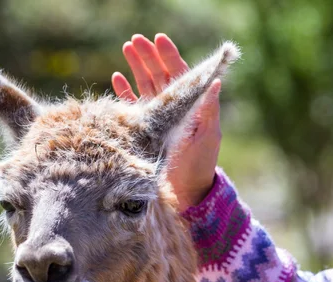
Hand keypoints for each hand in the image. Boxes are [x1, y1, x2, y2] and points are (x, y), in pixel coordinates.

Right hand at [112, 34, 221, 212]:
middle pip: (160, 75)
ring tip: (126, 49)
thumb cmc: (198, 165)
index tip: (159, 39)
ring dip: (136, 67)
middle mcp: (173, 108)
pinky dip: (125, 90)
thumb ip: (207, 109)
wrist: (185, 191)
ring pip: (145, 85)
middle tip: (135, 40)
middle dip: (148, 56)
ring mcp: (157, 117)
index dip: (170, 55)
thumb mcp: (206, 136)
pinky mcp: (144, 129)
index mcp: (190, 105)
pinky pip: (133, 104)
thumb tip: (215, 81)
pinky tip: (117, 77)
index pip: (180, 74)